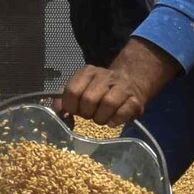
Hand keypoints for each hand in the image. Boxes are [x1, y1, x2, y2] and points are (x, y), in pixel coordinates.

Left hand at [55, 38, 179, 127]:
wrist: (131, 82)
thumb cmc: (101, 90)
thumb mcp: (82, 88)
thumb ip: (67, 98)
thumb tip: (57, 110)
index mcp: (88, 72)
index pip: (72, 90)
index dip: (71, 106)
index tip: (74, 111)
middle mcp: (106, 76)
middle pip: (89, 99)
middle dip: (86, 113)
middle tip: (89, 115)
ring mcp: (123, 87)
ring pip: (108, 103)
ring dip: (100, 118)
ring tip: (100, 119)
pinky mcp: (136, 100)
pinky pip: (123, 112)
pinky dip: (115, 120)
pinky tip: (112, 121)